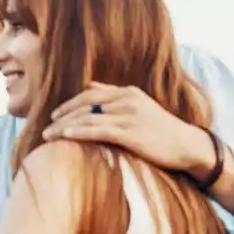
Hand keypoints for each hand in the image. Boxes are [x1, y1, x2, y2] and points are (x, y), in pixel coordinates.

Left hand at [44, 83, 215, 176]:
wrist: (188, 146)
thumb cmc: (162, 131)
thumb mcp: (139, 108)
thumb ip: (115, 98)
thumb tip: (92, 88)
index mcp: (127, 93)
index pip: (89, 94)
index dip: (69, 104)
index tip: (54, 114)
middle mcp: (126, 100)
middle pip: (84, 105)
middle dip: (62, 116)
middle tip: (45, 128)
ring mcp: (128, 115)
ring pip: (87, 117)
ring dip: (64, 127)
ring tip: (48, 136)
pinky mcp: (131, 132)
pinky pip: (99, 130)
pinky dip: (79, 131)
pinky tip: (65, 136)